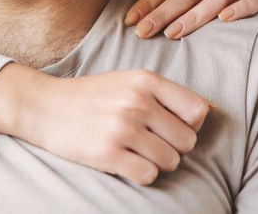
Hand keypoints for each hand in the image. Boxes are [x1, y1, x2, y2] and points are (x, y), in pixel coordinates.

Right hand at [0, 65, 210, 184]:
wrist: (45, 106)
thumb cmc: (93, 96)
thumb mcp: (130, 82)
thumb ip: (167, 95)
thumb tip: (212, 110)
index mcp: (146, 81)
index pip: (197, 111)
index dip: (189, 125)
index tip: (170, 127)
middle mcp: (138, 102)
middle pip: (187, 141)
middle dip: (174, 147)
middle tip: (150, 143)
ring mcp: (123, 128)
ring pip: (171, 161)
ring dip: (158, 162)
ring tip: (137, 152)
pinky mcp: (108, 153)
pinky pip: (148, 175)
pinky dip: (142, 174)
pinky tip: (126, 163)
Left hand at [123, 0, 257, 39]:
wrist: (257, 9)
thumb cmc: (216, 4)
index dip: (149, 2)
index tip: (131, 20)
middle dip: (163, 13)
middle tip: (144, 32)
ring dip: (194, 16)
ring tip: (174, 33)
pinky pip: (252, 2)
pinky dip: (239, 9)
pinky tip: (224, 20)